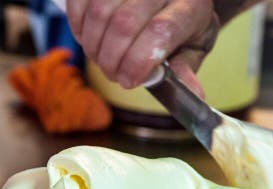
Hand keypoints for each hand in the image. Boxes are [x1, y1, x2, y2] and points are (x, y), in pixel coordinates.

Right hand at [66, 0, 219, 96]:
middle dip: (112, 58)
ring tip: (100, 59)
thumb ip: (186, 69)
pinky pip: (81, 0)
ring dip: (93, 44)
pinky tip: (86, 38)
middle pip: (125, 23)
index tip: (129, 81)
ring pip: (101, 11)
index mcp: (191, 6)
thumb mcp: (195, 47)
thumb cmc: (185, 24)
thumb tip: (194, 96)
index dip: (139, 61)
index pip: (161, 31)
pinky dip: (78, 24)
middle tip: (113, 75)